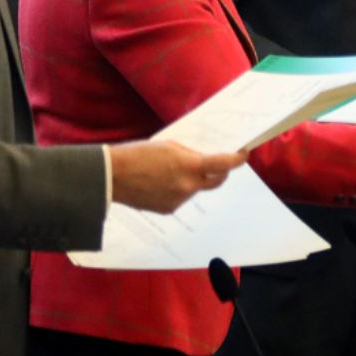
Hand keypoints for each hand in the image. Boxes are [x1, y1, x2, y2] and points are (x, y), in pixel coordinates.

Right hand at [108, 140, 246, 213]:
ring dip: (191, 180)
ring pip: (195, 188)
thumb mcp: (169, 146)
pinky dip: (177, 190)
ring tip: (168, 172)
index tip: (243, 155)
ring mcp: (179, 200)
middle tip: (218, 164)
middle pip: (216, 181)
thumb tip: (203, 160)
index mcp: (190, 166)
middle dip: (220, 172)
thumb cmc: (138, 155)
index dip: (237, 159)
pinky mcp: (169, 209)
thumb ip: (190, 154)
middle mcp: (189, 186)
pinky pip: (181, 198)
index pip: (223, 164)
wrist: (112, 177)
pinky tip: (160, 183)